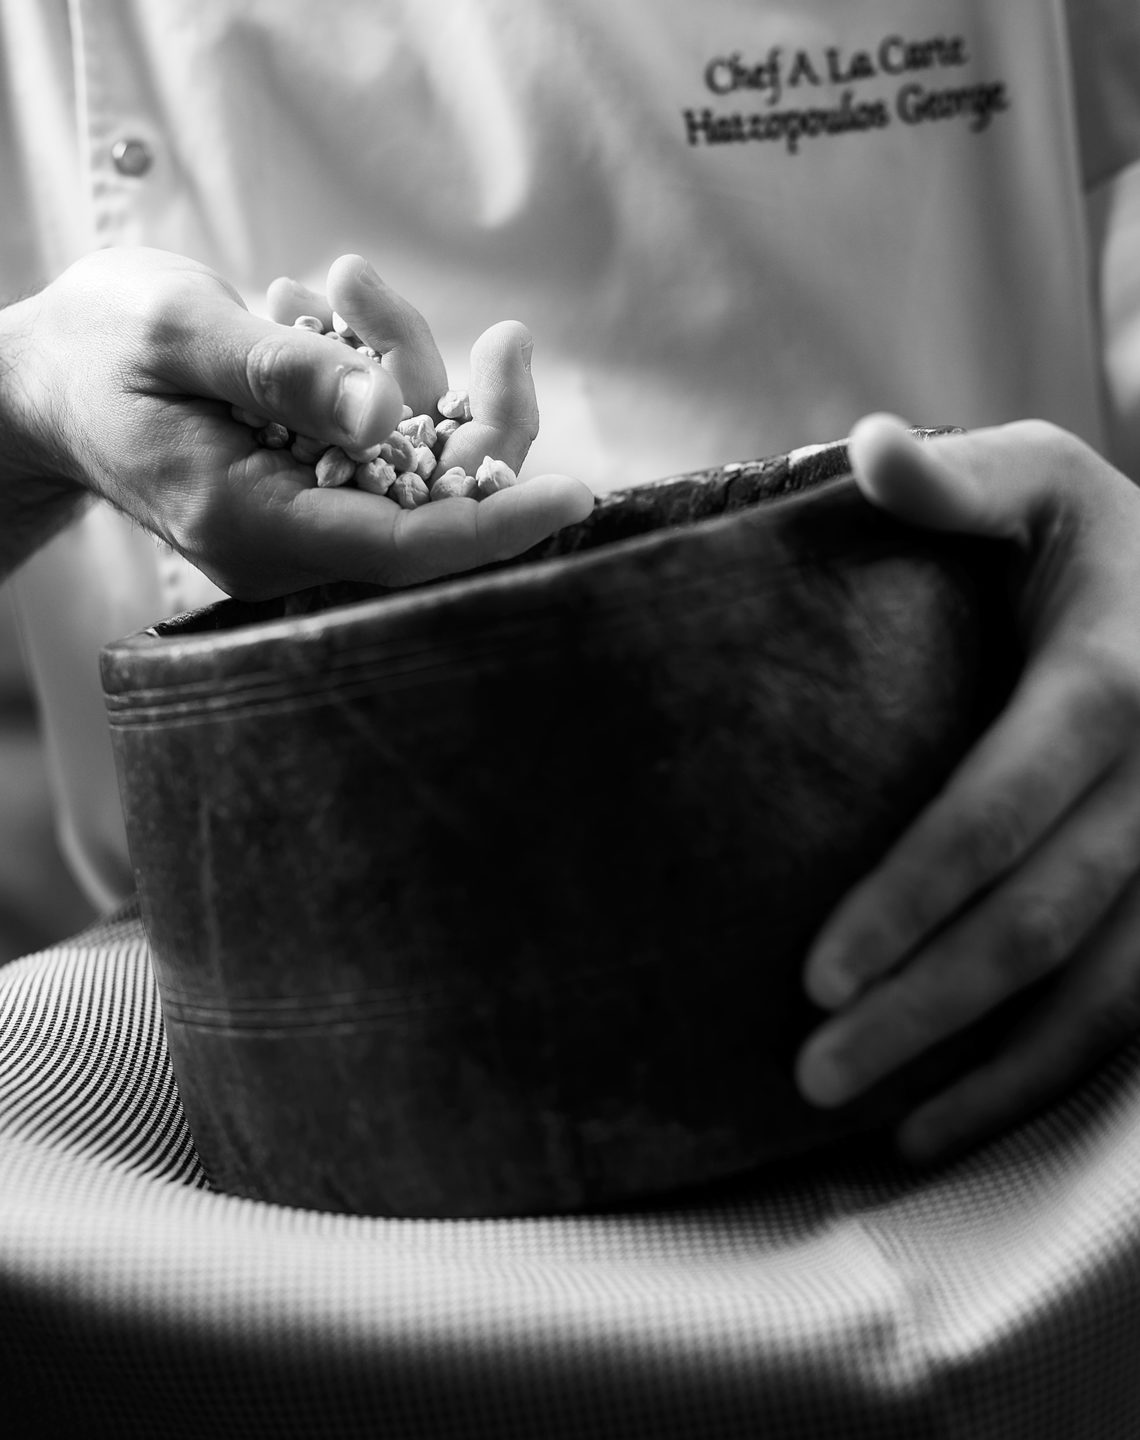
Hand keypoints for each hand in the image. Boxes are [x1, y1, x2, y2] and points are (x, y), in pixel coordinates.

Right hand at [0, 247, 591, 594]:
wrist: (58, 376)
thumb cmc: (99, 352)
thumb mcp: (176, 334)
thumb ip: (280, 370)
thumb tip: (389, 409)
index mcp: (253, 526)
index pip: (401, 551)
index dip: (494, 527)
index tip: (576, 495)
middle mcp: (296, 536)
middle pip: (439, 507)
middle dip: (488, 421)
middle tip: (508, 337)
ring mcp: (313, 511)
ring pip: (428, 459)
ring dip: (417, 364)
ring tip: (340, 282)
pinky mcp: (326, 477)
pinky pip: (399, 432)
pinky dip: (390, 366)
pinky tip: (339, 304)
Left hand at [794, 414, 1139, 1161]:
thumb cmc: (1100, 544)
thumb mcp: (1042, 483)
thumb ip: (959, 481)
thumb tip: (865, 443)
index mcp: (1116, 678)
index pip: (1006, 806)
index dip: (917, 894)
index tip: (820, 970)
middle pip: (1044, 922)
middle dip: (929, 1005)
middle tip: (813, 1068)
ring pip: (1099, 995)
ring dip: (987, 1070)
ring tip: (873, 1123)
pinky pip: (1132, 1018)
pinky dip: (1045, 1081)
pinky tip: (950, 1123)